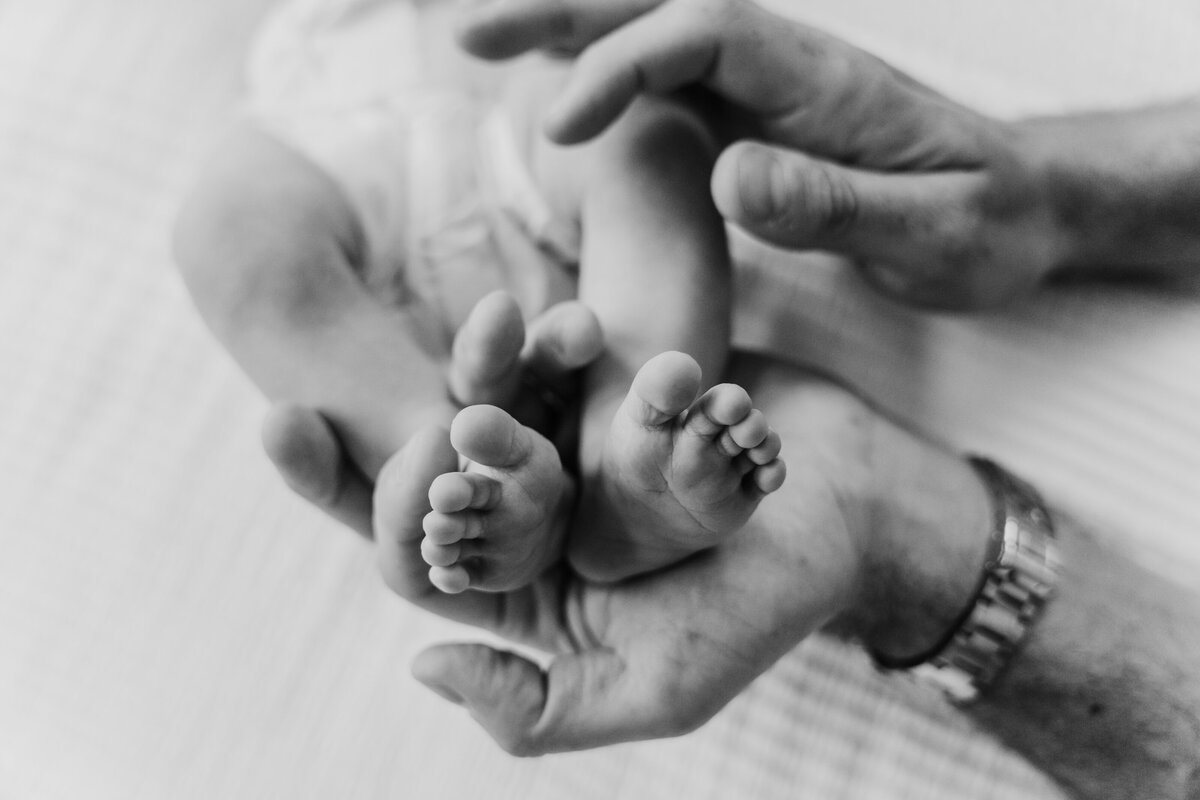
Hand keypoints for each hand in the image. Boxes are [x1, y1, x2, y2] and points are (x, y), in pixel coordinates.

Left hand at [263, 354, 990, 752]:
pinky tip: (554, 314)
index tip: (281, 421)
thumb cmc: (761, 614)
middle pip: (438, 461)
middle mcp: (536, 515)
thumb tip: (421, 662)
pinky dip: (550, 334)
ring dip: (479, 359)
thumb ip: (541, 708)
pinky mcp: (612, 385)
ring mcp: (576, 442)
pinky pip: (565, 353)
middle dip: (401, 413)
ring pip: (499, 394)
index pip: (409, 548)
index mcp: (525, 593)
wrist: (857, 515)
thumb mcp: (658, 692)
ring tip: (487, 327)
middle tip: (386, 352)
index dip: (340, 488)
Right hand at [458, 0, 1069, 308]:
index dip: (625, 67)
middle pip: (663, 8)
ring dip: (571, 33)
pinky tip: (558, 86)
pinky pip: (668, 80)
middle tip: (469, 31)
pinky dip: (605, 72)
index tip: (560, 125)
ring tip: (482, 42)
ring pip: (655, 36)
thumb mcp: (932, 232)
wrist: (1026, 207)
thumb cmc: (987, 224)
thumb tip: (728, 176)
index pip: (705, 35)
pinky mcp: (759, 120)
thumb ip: (835, 205)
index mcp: (824, 81)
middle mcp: (786, 68)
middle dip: (566, 13)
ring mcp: (768, 90)